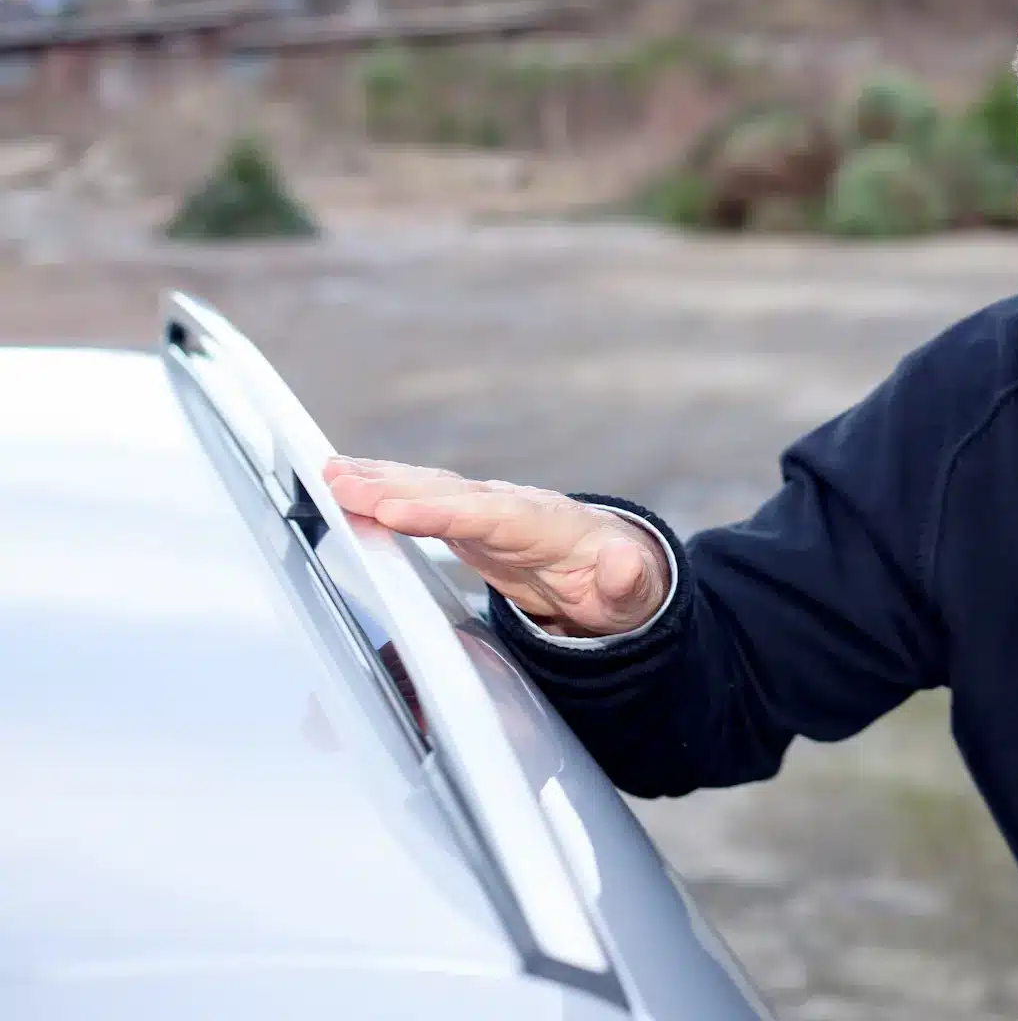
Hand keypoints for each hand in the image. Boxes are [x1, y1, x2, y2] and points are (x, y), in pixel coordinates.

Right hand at [321, 457, 668, 637]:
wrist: (618, 574)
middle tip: (340, 484)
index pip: (493, 516)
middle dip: (396, 489)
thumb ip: (631, 581)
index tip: (397, 511)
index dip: (445, 512)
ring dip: (381, 482)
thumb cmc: (624, 586)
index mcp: (550, 525)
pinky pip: (422, 502)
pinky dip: (384, 491)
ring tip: (329, 474)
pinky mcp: (469, 524)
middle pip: (450, 495)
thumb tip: (625, 565)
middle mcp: (513, 509)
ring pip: (430, 491)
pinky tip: (344, 484)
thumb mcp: (637, 594)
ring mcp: (488, 513)